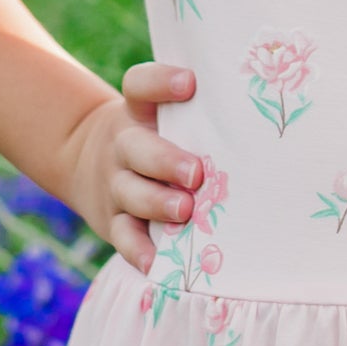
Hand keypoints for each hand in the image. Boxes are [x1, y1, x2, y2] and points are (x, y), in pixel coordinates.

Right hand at [60, 61, 205, 271]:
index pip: (140, 86)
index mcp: (138, 113)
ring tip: (185, 212)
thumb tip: (261, 116)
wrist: (85, 162)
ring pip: (130, 192)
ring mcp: (116, 184)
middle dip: (166, 161)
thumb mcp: (160, 116)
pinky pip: (123, 237)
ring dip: (157, 204)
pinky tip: (156, 263)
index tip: (190, 82)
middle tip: (196, 173)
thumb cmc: (154, 138)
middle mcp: (123, 146)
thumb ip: (198, 114)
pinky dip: (138, 251)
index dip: (161, 82)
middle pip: (137, 147)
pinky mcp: (113, 221)